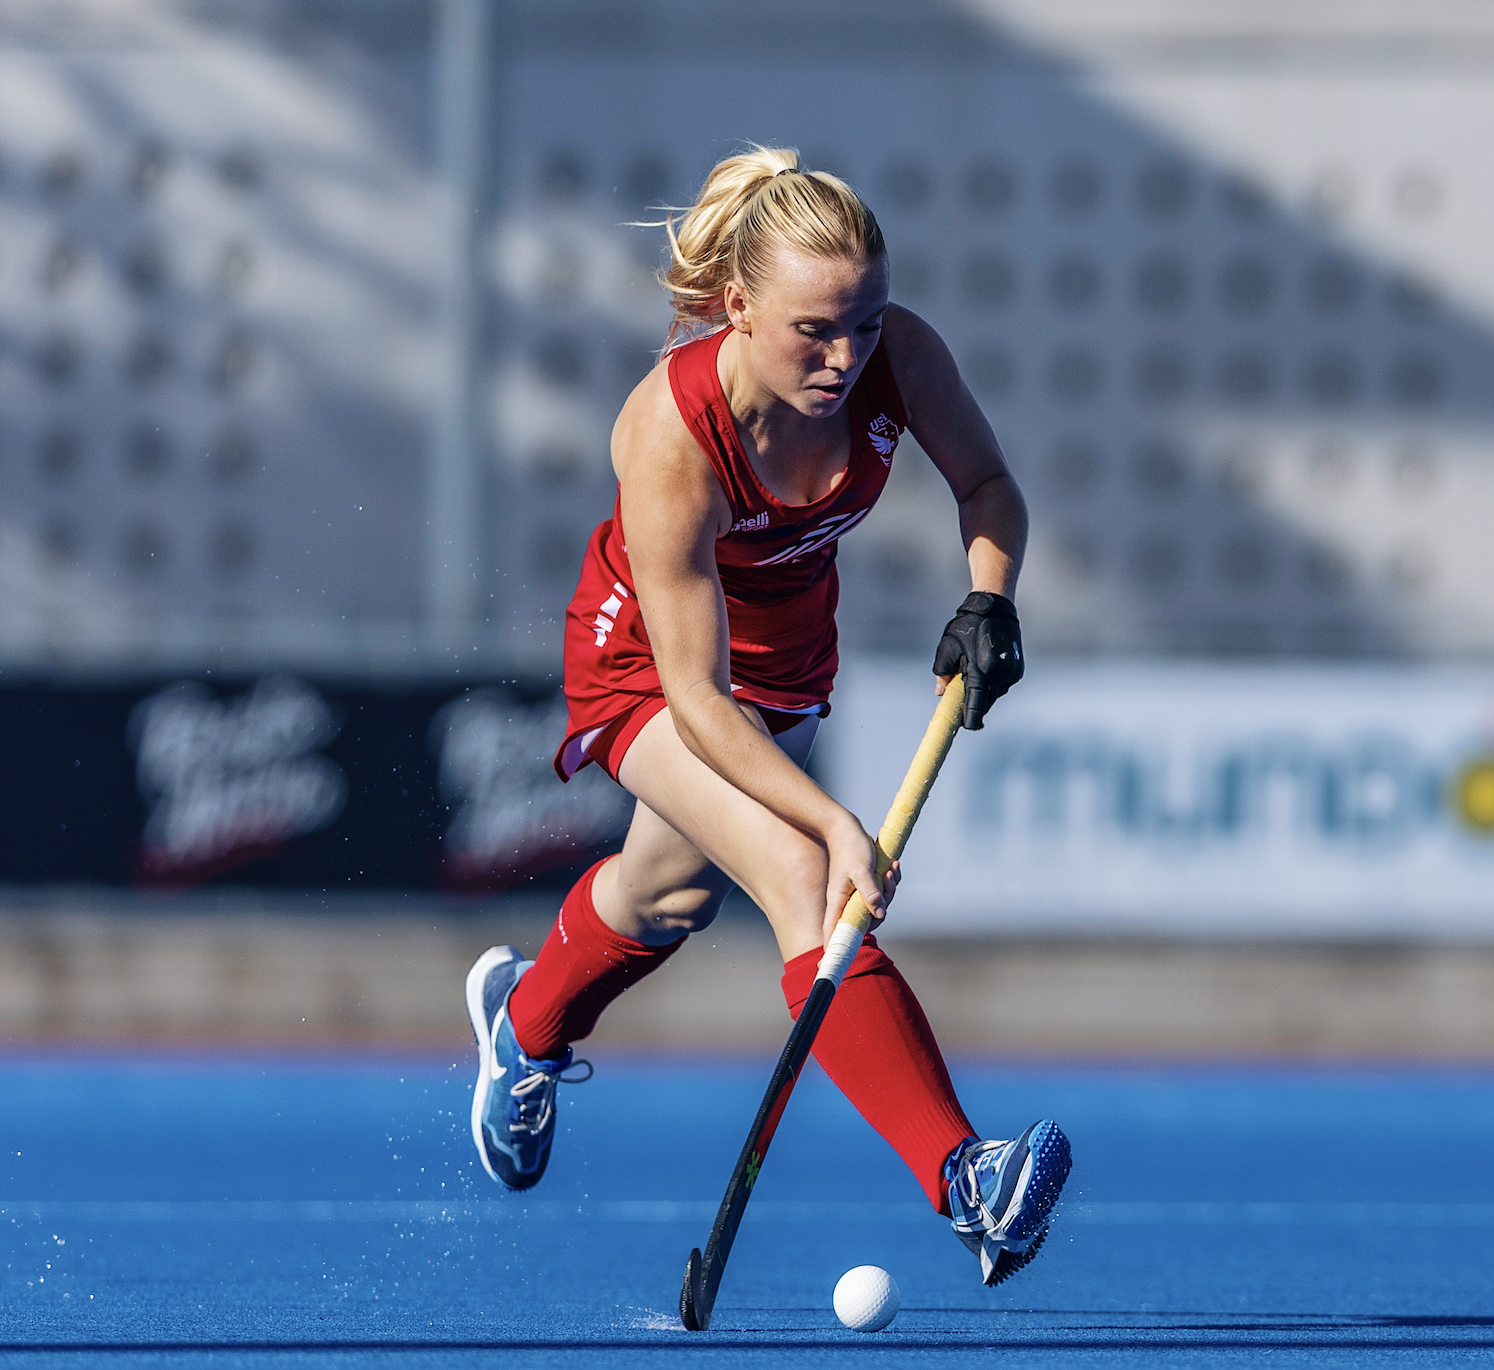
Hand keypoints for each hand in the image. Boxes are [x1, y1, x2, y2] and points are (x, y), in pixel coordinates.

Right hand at [822, 812, 900, 945]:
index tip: (829, 967)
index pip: (833, 933)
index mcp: (838, 902)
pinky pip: (880, 894)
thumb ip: (870, 892)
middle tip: (887, 882)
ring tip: (891, 870)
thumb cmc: (851, 847)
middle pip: (865, 923)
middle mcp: (844, 902)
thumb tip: (879, 914)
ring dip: (889, 891)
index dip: (834, 950)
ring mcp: (853, 896)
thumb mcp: (862, 869)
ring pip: (876, 908)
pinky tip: (893, 867)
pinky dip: (889, 883)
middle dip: (882, 908)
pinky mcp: (863, 887)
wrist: (846, 827)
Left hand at [932, 592, 1022, 729]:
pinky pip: (1002, 685)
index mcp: (982, 673)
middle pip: (985, 703)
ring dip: (983, 691)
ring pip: (994, 695)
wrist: (995, 607)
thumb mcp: (948, 648)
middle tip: (960, 691)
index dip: (969, 719)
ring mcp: (1012, 674)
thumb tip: (940, 693)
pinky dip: (992, 682)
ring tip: (973, 668)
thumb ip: (943, 673)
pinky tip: (985, 666)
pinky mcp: (1018, 671)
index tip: (963, 726)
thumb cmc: (968, 626)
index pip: (976, 707)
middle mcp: (1000, 677)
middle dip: (973, 702)